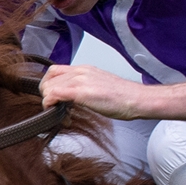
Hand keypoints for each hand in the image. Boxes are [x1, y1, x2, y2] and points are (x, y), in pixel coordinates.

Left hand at [38, 64, 185, 121]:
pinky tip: (61, 115)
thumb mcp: (97, 86)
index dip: (50, 87)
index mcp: (83, 69)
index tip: (55, 101)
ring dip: (50, 103)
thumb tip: (67, 97)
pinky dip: (50, 105)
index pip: (53, 72)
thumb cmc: (122, 97)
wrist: (137, 100)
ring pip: (48, 88)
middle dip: (48, 97)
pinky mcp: (81, 91)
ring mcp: (80, 80)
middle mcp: (80, 71)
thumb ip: (81, 87)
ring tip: (63, 115)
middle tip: (58, 109)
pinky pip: (53, 95)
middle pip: (47, 80)